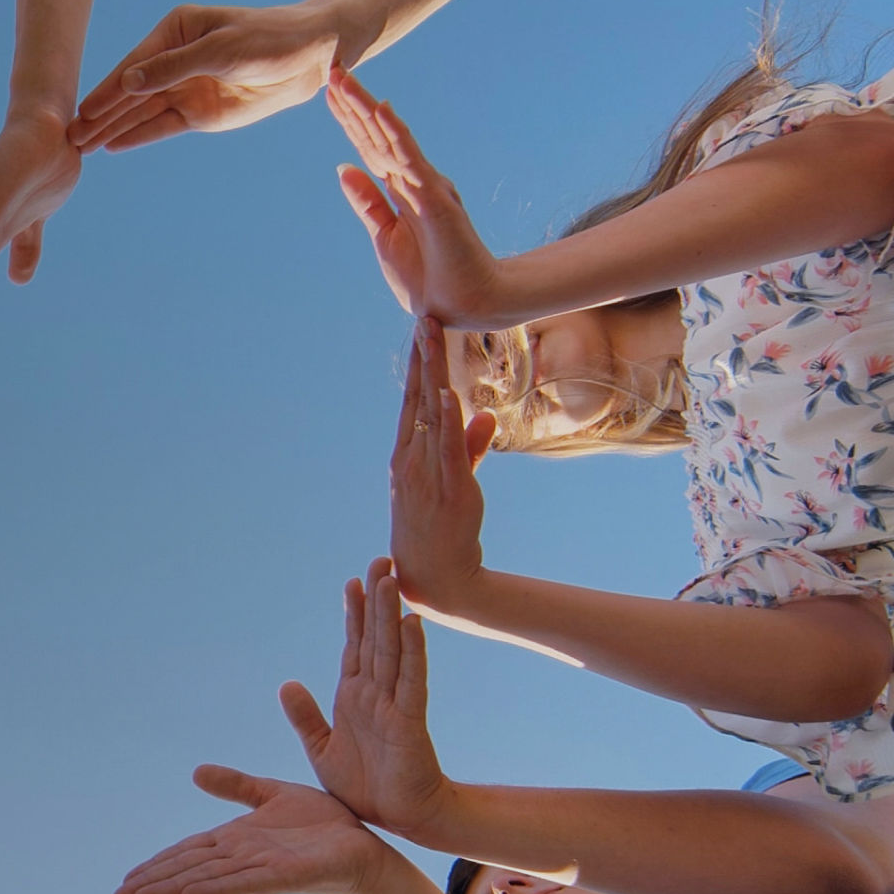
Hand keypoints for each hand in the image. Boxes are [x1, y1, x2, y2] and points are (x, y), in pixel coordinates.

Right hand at [69, 3, 348, 152]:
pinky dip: (139, 135)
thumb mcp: (220, 50)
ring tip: (84, 146)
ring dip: (114, 127)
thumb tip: (128, 83)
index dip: (107, 90)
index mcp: (174, 32)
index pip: (134, 66)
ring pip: (142, 112)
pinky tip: (114, 144)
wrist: (311, 58)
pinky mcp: (199, 112)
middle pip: (131, 92)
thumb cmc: (268, 39)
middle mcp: (174, 59)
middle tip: (71, 138)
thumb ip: (172, 67)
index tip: (82, 112)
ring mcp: (185, 87)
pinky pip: (163, 126)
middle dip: (102, 113)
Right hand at [113, 767, 397, 893]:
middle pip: (188, 870)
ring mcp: (260, 870)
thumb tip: (197, 772)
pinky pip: (245, 884)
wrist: (367, 844)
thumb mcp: (273, 794)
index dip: (155, 864)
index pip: (187, 852)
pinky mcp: (284, 877)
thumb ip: (236, 786)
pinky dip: (216, 890)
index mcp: (236, 840)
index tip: (125, 880)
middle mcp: (242, 858)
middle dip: (152, 884)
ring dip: (172, 891)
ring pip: (207, 880)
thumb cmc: (325, 824)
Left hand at [284, 559, 453, 835]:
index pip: (354, 645)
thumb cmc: (365, 787)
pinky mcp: (410, 722)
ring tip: (391, 579)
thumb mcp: (322, 749)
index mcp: (354, 697)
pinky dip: (413, 653)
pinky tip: (412, 625)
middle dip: (375, 600)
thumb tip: (286, 683)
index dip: (354, 613)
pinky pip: (412, 682)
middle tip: (380, 559)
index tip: (351, 581)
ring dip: (391, 616)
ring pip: (392, 651)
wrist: (398, 819)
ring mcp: (394, 705)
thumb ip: (305, 717)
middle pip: (375, 638)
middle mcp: (376, 693)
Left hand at [328, 68, 509, 330]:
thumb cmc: (428, 276)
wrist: (463, 307)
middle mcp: (413, 180)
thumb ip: (367, 202)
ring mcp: (425, 185)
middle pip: (377, 134)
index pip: (369, 146)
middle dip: (353, 103)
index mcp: (400, 190)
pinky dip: (396, 134)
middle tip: (332, 68)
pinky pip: (411, 159)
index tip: (329, 91)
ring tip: (344, 80)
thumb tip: (343, 168)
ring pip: (390, 138)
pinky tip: (381, 109)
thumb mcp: (385, 236)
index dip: (350, 119)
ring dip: (366, 108)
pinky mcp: (436, 197)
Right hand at [390, 317, 494, 613]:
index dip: (418, 364)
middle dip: (420, 355)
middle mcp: (409, 458)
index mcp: (406, 456)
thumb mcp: (456, 481)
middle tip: (424, 316)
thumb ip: (471, 446)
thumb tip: (486, 416)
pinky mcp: (446, 486)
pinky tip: (445, 389)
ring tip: (432, 334)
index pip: (413, 400)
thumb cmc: (442, 531)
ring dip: (430, 370)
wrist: (436, 577)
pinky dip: (444, 417)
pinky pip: (444, 446)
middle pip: (416, 395)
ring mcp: (424, 471)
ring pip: (428, 411)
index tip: (422, 331)